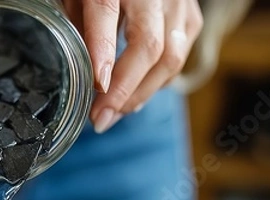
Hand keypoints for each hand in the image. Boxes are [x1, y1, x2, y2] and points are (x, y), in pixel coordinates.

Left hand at [64, 0, 202, 132]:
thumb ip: (79, 26)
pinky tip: (134, 98)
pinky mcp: (190, 16)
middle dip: (123, 90)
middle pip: (149, 46)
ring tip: (113, 115)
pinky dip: (156, 83)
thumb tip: (83, 74)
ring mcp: (178, 3)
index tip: (97, 86)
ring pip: (170, 58)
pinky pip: (178, 57)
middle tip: (100, 118)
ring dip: (140, 94)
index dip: (102, 51)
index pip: (105, 11)